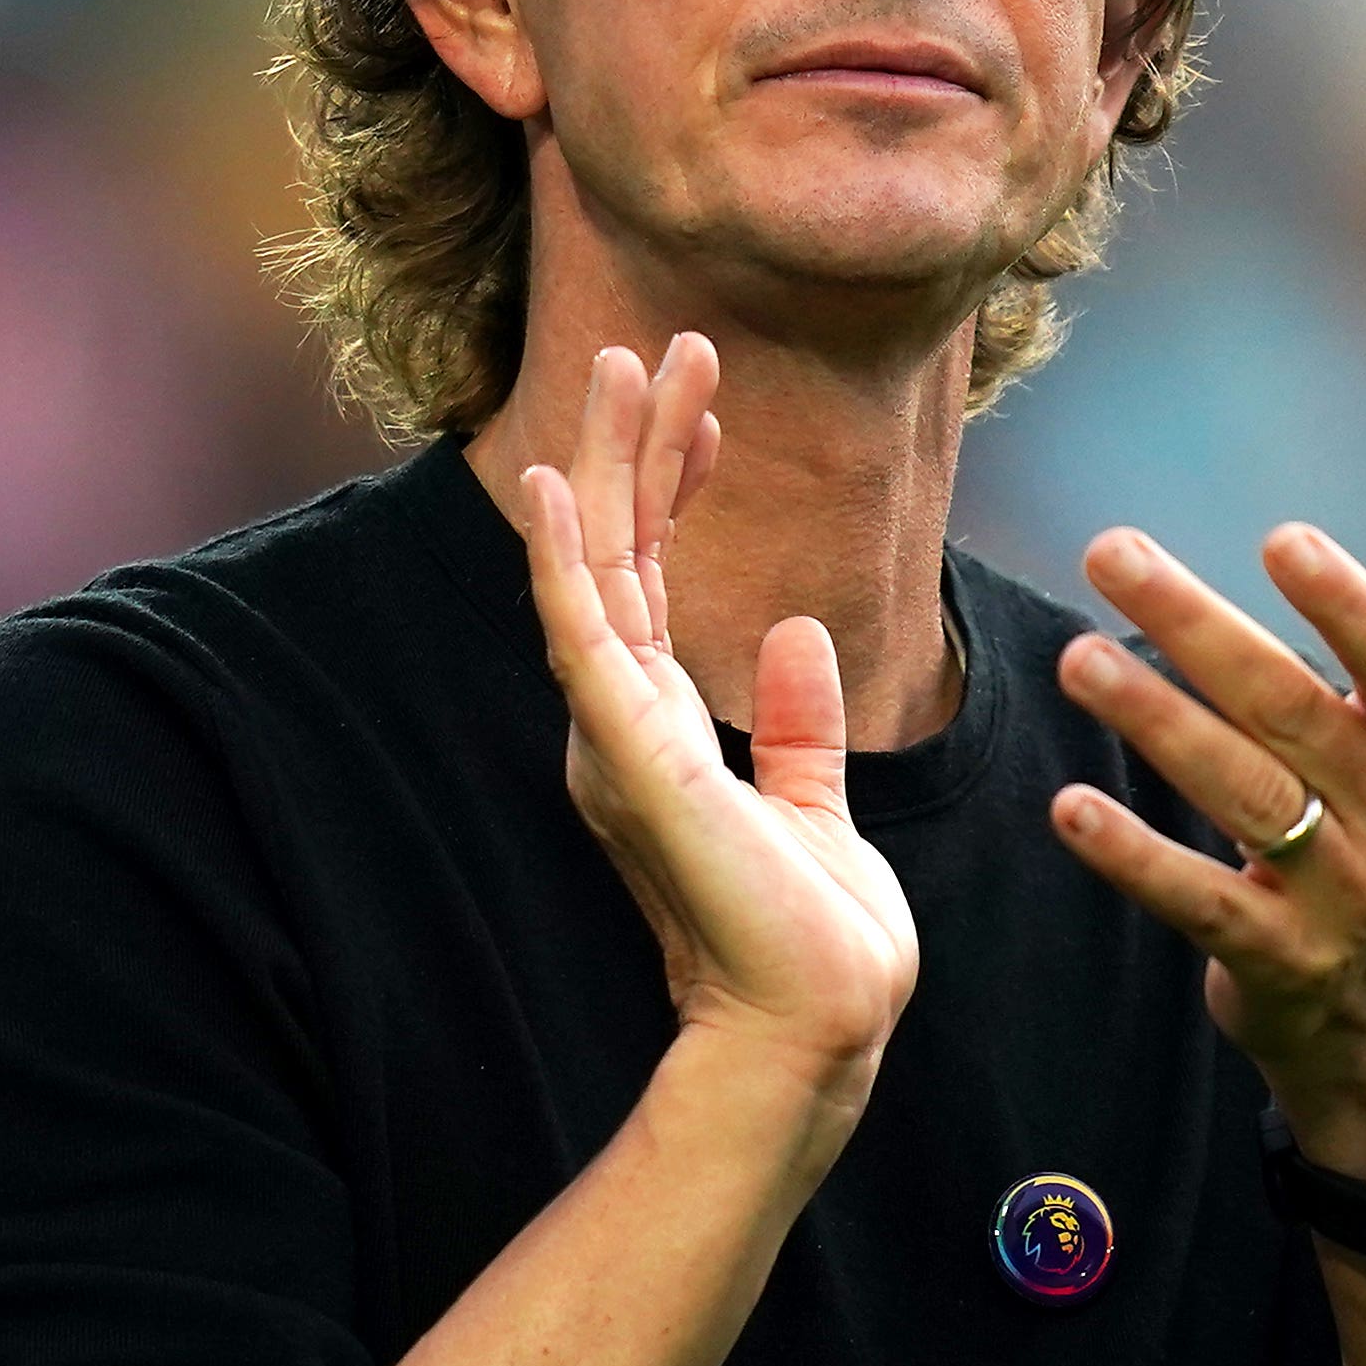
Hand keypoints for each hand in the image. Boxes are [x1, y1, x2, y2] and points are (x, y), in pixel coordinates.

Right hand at [517, 336, 921, 1102]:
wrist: (820, 1019)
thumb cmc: (814, 940)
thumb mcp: (816, 805)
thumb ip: (799, 724)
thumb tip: (794, 632)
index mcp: (659, 731)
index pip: (656, 578)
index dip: (675, 483)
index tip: (706, 406)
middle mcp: (622, 722)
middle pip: (620, 551)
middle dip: (639, 444)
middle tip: (661, 345)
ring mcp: (617, 734)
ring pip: (596, 567)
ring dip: (602, 463)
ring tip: (618, 363)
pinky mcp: (629, 752)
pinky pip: (579, 633)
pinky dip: (560, 556)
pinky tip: (546, 480)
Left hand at [1050, 402, 1365, 1176]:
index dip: (1353, 608)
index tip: (1281, 539)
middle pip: (1292, 714)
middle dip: (1199, 629)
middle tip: (1110, 548)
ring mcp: (1337, 896)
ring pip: (1241, 797)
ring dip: (1156, 723)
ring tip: (1077, 658)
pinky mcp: (1272, 960)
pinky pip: (1197, 902)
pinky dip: (1134, 856)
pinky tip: (1069, 804)